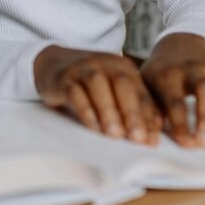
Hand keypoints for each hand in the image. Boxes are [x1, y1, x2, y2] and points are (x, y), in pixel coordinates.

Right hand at [34, 45, 161, 144]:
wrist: (52, 63)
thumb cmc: (88, 84)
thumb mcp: (112, 90)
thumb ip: (132, 108)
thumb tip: (152, 137)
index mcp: (123, 67)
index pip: (140, 92)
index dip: (148, 117)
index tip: (151, 141)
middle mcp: (105, 63)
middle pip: (123, 85)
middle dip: (132, 113)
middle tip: (137, 138)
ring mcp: (83, 68)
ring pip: (98, 86)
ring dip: (109, 111)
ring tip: (115, 135)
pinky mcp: (64, 78)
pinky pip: (75, 92)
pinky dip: (85, 110)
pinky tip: (92, 126)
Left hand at [140, 51, 204, 147]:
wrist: (178, 48)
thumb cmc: (159, 76)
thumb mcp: (146, 86)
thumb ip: (150, 110)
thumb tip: (153, 136)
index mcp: (168, 75)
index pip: (175, 101)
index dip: (181, 124)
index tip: (188, 144)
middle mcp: (193, 70)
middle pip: (204, 89)